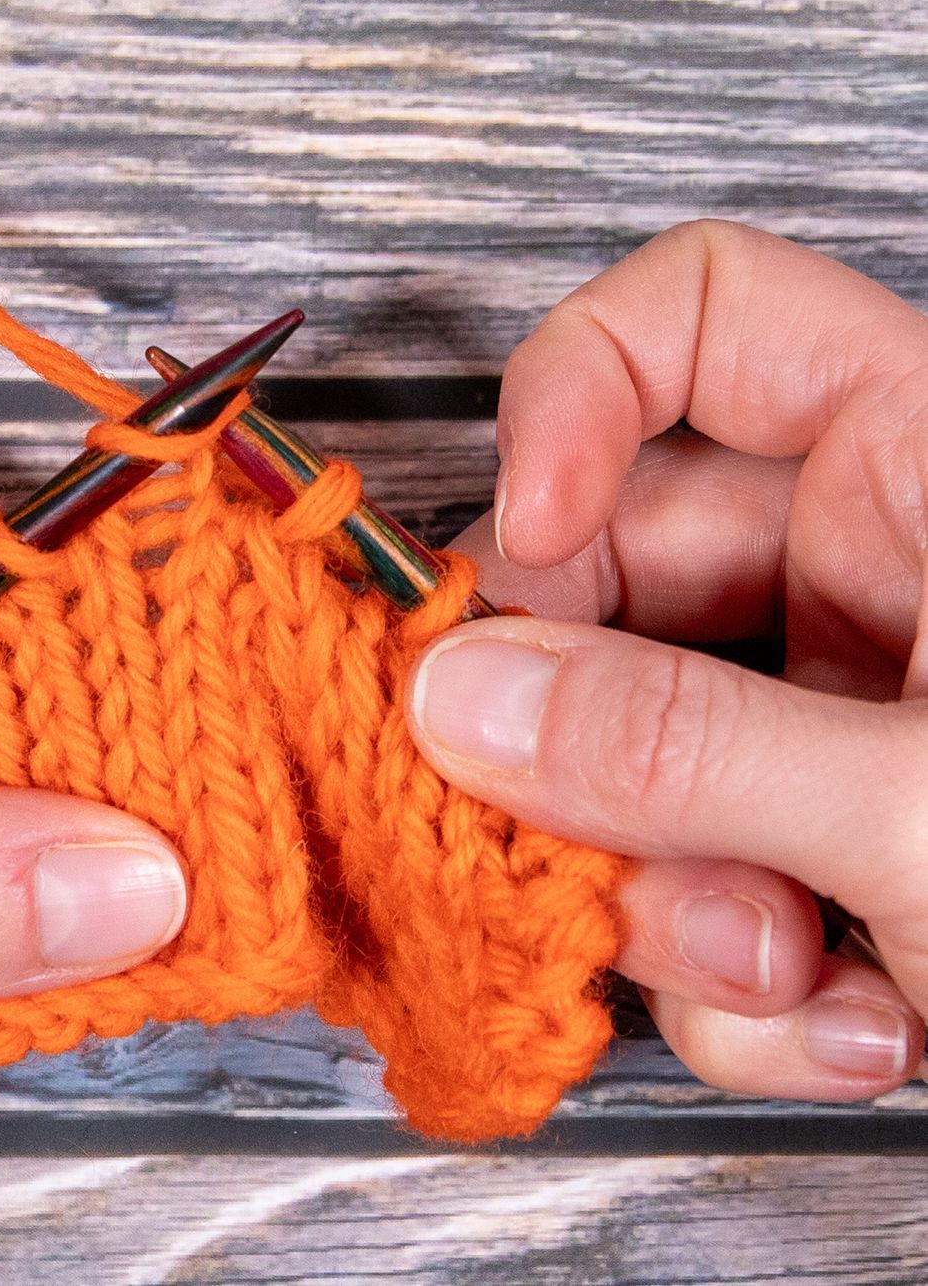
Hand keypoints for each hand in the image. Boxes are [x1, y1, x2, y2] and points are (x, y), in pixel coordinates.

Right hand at [405, 220, 927, 1099]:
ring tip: (781, 970)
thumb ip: (694, 750)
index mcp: (925, 467)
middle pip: (611, 573)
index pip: (700, 315)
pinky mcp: (815, 841)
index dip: (576, 393)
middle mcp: (860, 571)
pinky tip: (840, 1029)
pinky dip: (730, 982)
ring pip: (625, 749)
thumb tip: (463, 698)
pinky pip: (686, 876)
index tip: (528, 537)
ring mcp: (825, 712)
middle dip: (586, 727)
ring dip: (664, 891)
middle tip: (575, 822)